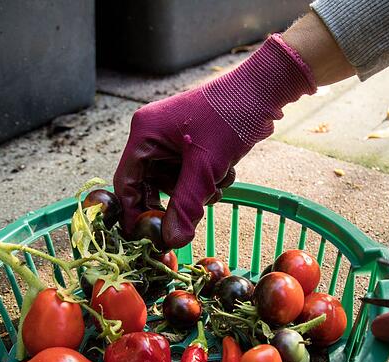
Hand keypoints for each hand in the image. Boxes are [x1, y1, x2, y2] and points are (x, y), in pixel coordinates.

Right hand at [114, 34, 315, 247]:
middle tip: (188, 219)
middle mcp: (153, 134)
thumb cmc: (229, 118)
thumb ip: (186, 206)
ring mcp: (172, 139)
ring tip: (218, 182)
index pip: (126, 181)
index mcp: (145, 132)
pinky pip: (189, 174)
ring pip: (173, 182)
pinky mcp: (190, 144)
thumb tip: (171, 241)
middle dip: (175, 199)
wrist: (263, 92)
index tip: (142, 238)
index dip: (132, 212)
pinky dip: (206, 180)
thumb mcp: (206, 168)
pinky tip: (225, 172)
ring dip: (196, 191)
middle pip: (150, 184)